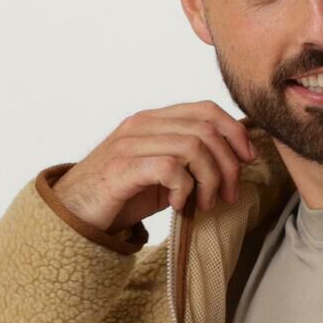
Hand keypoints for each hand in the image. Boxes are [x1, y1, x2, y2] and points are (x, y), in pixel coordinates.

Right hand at [53, 100, 258, 232]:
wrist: (75, 213)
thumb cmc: (121, 196)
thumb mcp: (162, 174)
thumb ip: (189, 163)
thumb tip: (233, 166)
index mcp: (154, 120)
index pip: (206, 109)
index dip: (234, 132)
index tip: (247, 160)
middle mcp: (143, 125)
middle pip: (206, 130)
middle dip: (228, 165)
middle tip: (228, 196)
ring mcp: (130, 144)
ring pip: (193, 148)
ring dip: (209, 181)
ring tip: (203, 204)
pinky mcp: (122, 169)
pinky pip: (169, 168)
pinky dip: (184, 189)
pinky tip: (179, 206)